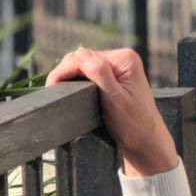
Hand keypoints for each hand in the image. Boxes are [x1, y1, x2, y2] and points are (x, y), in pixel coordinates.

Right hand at [44, 46, 177, 174]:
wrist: (146, 142)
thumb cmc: (133, 124)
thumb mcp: (114, 98)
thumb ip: (99, 72)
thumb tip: (79, 53)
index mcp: (125, 59)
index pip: (83, 57)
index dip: (64, 70)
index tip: (50, 87)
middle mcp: (122, 58)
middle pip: (82, 59)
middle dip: (65, 73)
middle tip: (51, 91)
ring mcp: (118, 68)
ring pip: (83, 66)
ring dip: (70, 77)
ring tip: (59, 92)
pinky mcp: (114, 78)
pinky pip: (89, 74)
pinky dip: (78, 81)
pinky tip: (71, 90)